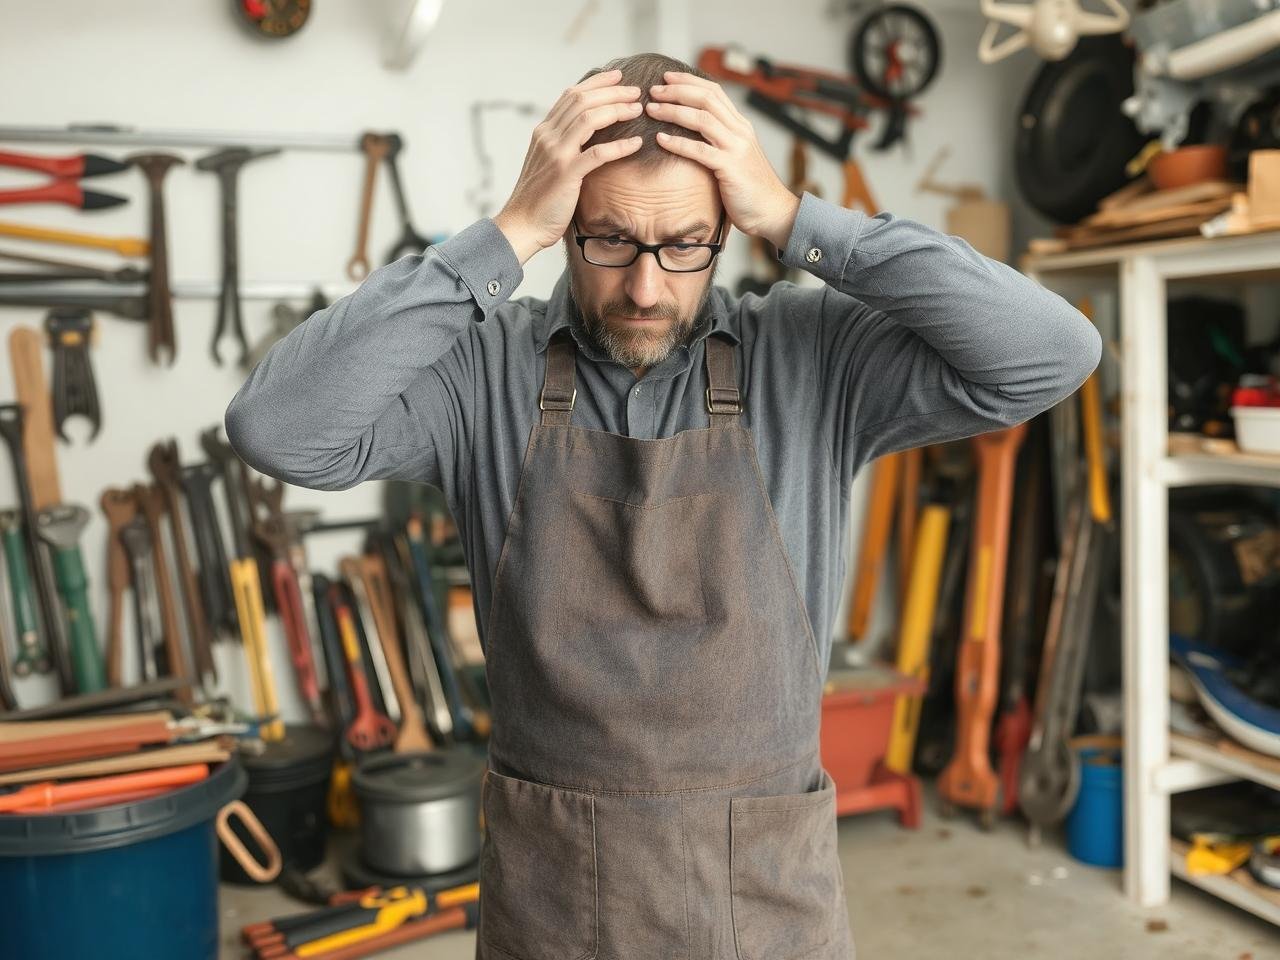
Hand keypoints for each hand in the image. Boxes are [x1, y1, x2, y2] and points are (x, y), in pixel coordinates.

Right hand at [494, 70, 644, 263]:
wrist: (521, 225)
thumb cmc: (539, 198)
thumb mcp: (548, 163)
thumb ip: (563, 145)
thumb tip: (585, 134)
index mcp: (544, 131)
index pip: (571, 95)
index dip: (596, 83)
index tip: (618, 77)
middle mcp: (547, 136)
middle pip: (582, 101)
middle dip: (612, 92)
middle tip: (635, 91)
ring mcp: (556, 154)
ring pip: (589, 119)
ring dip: (617, 110)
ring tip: (637, 110)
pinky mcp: (566, 175)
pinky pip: (597, 154)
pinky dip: (619, 146)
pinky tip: (636, 144)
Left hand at [648, 72, 799, 249]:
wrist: (772, 211)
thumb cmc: (748, 187)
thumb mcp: (735, 156)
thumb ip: (719, 140)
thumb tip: (693, 131)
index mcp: (740, 125)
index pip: (714, 91)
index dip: (689, 81)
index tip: (666, 77)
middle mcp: (740, 131)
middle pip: (706, 98)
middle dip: (677, 91)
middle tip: (653, 90)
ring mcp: (736, 148)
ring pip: (702, 119)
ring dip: (673, 111)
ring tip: (651, 110)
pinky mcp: (730, 168)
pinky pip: (700, 151)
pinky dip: (678, 143)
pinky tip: (660, 139)